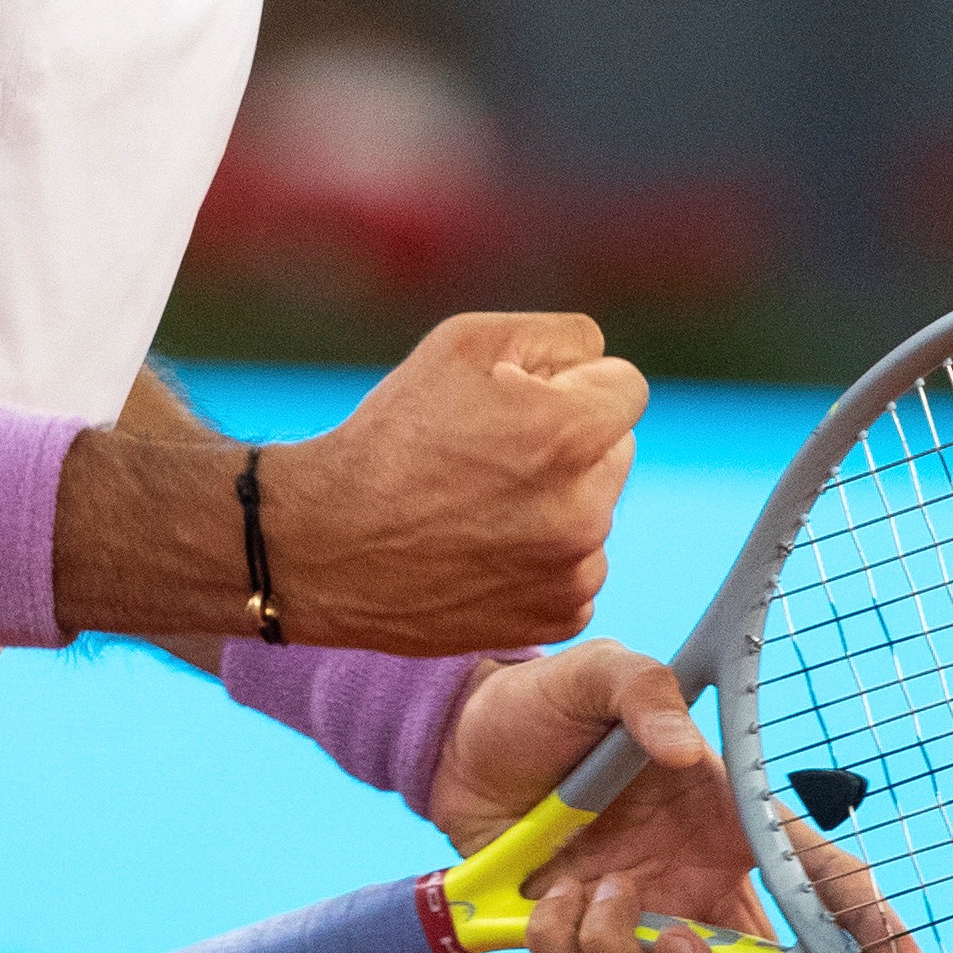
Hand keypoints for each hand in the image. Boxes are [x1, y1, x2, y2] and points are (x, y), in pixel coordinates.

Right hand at [270, 312, 640, 653]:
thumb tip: (599, 361)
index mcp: (570, 434)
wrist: (326, 544)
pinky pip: (577, 569)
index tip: (519, 401)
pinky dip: (542, 559)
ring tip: (475, 505)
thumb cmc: (390, 435)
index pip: (626, 387)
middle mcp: (584, 509)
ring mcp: (573, 570)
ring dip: (556, 502)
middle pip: (615, 450)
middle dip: (568, 443)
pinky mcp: (557, 616)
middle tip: (489, 455)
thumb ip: (557, 336)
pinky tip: (482, 549)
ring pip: (594, 511)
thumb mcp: (463, 342)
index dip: (569, 385)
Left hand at [427, 643, 795, 952]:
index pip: (820, 885)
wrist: (463, 736)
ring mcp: (637, 922)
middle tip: (674, 944)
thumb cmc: (550, 703)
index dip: (868, 929)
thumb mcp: (600, 674)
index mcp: (729, 826)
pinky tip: (548, 894)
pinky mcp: (575, 943)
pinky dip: (562, 950)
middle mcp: (694, 886)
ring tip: (595, 888)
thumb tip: (679, 749)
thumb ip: (646, 691)